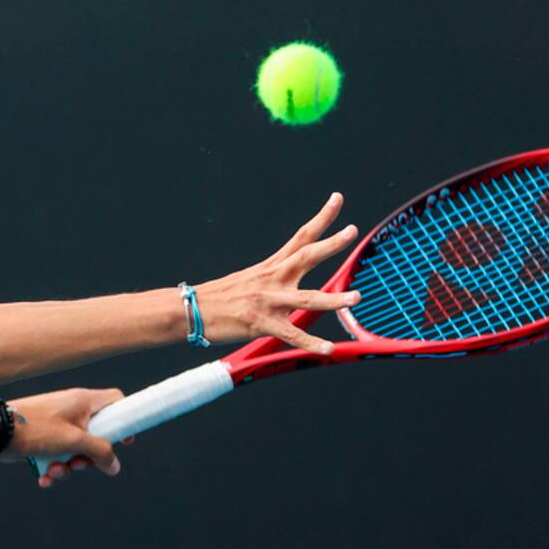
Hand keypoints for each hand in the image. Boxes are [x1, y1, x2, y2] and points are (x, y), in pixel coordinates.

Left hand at [1, 387, 135, 488]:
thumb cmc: (35, 429)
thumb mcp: (74, 441)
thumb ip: (99, 452)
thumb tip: (115, 465)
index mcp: (83, 401)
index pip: (115, 400)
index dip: (124, 418)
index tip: (125, 441)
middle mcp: (72, 410)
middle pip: (97, 434)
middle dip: (89, 457)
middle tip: (79, 463)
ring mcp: (58, 424)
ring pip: (76, 450)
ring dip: (68, 466)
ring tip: (54, 470)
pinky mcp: (44, 437)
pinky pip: (58, 455)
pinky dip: (54, 468)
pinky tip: (44, 477)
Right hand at [194, 192, 361, 354]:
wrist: (193, 309)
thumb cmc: (220, 296)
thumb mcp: (250, 279)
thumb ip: (275, 279)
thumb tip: (291, 280)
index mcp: (271, 266)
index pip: (301, 236)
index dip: (321, 218)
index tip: (337, 200)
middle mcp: (273, 279)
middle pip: (306, 257)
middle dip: (331, 243)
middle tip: (351, 231)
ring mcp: (268, 301)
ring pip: (306, 299)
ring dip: (333, 299)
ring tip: (355, 297)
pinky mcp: (261, 323)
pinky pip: (291, 334)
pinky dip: (311, 343)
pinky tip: (328, 348)